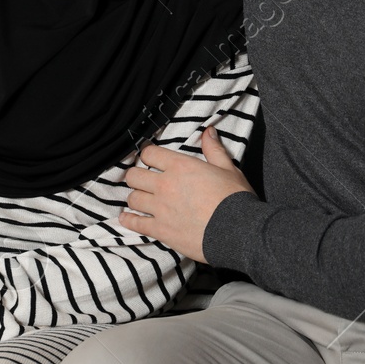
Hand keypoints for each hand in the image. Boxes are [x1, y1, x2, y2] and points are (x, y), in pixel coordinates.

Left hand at [119, 128, 254, 262]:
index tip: (150, 159)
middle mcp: (165, 185)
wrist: (238, 231)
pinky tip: (126, 218)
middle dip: (136, 177)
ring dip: (135, 198)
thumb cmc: (234, 198)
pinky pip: (135, 223)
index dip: (148, 155)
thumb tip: (208, 131)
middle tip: (142, 180)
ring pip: (132, 198)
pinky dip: (128, 220)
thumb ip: (214, 150)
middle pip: (134, 176)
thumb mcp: (228, 169)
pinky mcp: (160, 230)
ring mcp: (160, 208)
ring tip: (140, 199)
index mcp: (180, 166)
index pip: (150, 154)